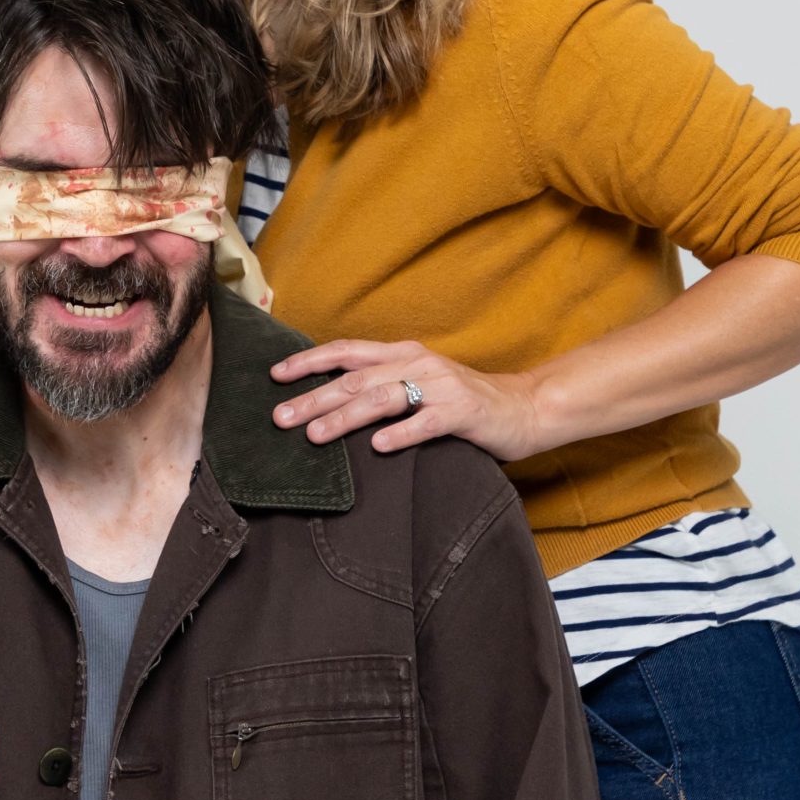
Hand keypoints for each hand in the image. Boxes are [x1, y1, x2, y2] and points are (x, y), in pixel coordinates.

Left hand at [269, 340, 548, 461]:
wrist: (524, 408)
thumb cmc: (463, 402)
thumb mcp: (419, 384)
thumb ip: (382, 386)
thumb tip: (328, 401)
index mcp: (403, 353)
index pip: (347, 352)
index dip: (309, 361)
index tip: (275, 375)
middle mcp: (418, 363)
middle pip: (355, 379)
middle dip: (314, 398)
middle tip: (280, 418)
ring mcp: (441, 386)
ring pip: (383, 398)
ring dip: (345, 416)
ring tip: (315, 435)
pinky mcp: (463, 413)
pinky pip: (426, 423)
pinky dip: (401, 434)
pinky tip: (379, 447)